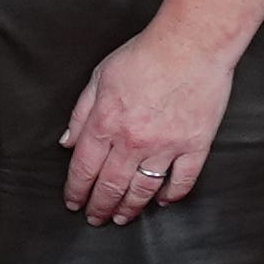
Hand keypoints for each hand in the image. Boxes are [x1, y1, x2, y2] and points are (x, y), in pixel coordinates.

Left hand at [58, 27, 238, 226]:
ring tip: (121, 218)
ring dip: (130, 208)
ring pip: (143, 189)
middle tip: (94, 218)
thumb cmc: (145, 55)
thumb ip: (81, 113)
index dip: (76, 191)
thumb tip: (67, 142)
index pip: (84, 169)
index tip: (73, 203)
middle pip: (111, 185)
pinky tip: (162, 201)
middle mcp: (133, 141)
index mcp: (105, 123)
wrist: (191, 45)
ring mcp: (166, 146)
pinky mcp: (195, 145)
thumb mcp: (100, 77)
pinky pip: (182, 180)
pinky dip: (171, 195)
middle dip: (99, 206)